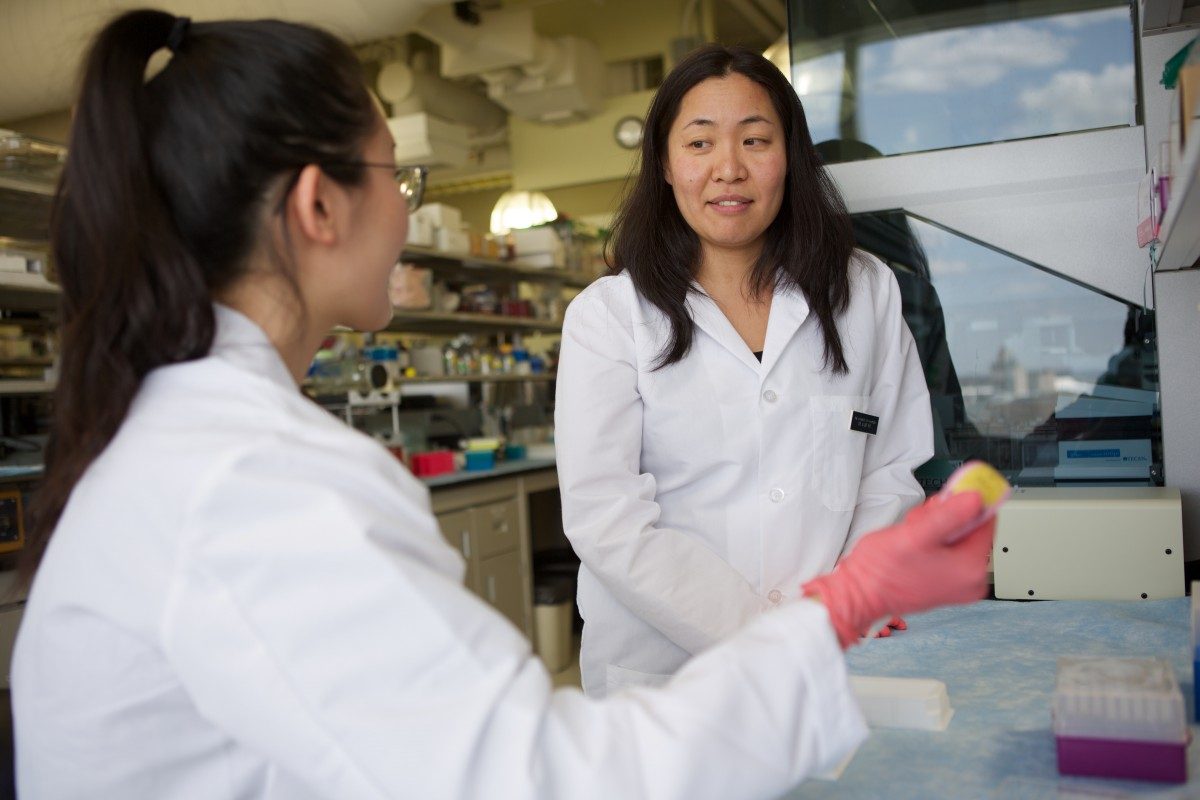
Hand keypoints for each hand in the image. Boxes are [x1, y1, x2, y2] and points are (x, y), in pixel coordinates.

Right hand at [802, 492, 994, 649]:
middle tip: (920, 521)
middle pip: (971, 528)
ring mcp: (959, 583)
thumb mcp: (916, 535)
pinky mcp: (946, 582)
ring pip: (957, 536)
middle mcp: (971, 580)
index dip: (967, 501)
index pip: (986, 521)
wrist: (859, 594)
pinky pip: (948, 549)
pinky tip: (914, 544)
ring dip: (935, 527)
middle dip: (945, 517)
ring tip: (912, 535)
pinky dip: (932, 540)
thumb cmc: (882, 571)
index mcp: (972, 570)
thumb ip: (949, 515)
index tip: (950, 492)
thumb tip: (977, 498)